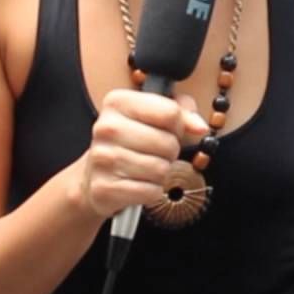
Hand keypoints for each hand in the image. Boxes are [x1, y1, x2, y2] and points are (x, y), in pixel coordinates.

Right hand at [76, 90, 208, 218]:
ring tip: (145, 167)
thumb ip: (183, 111)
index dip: (178, 124)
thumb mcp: (155, 114)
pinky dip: (151, 191)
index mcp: (118, 102)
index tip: (167, 129)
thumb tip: (199, 127)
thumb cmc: (131, 141)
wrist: (94, 175)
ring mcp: (102, 158)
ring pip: (161, 169)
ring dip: (161, 172)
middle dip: (170, 151)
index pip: (170, 112)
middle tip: (155, 152)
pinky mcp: (104, 188)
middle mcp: (106, 127)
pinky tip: (138, 183)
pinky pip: (150, 191)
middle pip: (168, 143)